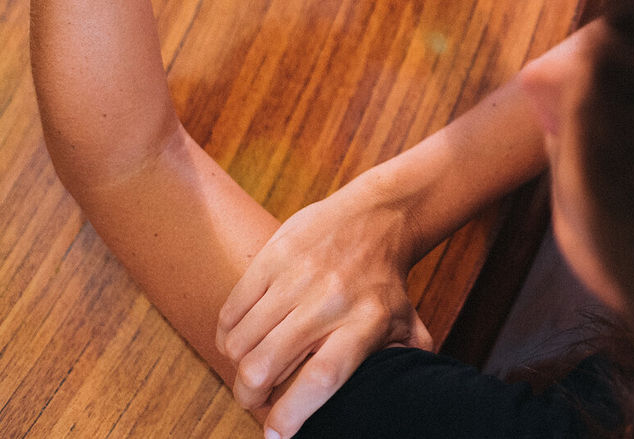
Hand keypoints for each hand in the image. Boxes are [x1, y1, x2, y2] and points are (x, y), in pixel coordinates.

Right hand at [217, 173, 433, 438]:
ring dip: (236, 364)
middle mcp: (330, 300)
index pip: (320, 379)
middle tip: (254, 398)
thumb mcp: (406, 324)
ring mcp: (298, 276)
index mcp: (365, 323)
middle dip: (249, 395)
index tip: (275, 435)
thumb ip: (405, 362)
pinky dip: (226, 333)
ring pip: (241, 340)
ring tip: (249, 366)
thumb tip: (402, 400)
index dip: (289, 414)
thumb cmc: (386, 282)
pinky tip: (239, 336)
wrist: (377, 216)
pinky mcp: (273, 255)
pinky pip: (232, 309)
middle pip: (266, 365)